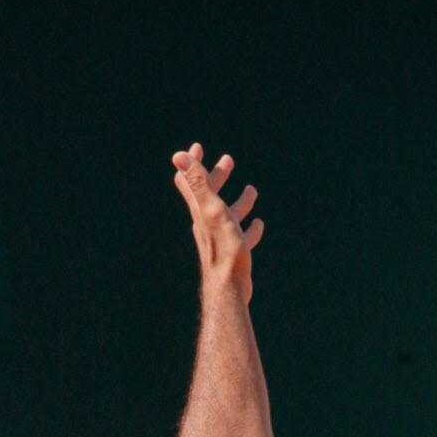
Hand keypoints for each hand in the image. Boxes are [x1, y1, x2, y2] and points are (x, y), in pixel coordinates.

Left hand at [171, 143, 263, 302]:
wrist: (229, 288)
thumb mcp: (212, 210)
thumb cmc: (223, 248)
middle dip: (217, 176)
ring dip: (238, 201)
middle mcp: (206, 224)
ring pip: (228, 215)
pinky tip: (258, 225)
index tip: (197, 147)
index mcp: (201, 211)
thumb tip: (178, 156)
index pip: (190, 181)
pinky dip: (248, 228)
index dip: (192, 163)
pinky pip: (241, 236)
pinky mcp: (232, 254)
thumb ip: (197, 183)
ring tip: (252, 190)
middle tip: (228, 160)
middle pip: (209, 195)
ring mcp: (219, 239)